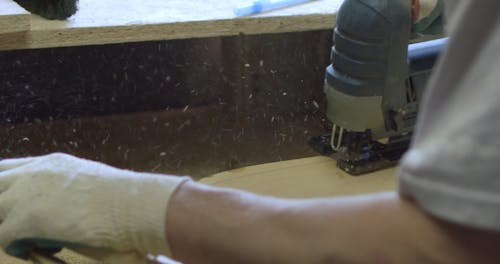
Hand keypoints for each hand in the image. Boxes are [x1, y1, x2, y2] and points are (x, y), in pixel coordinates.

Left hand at [0, 153, 187, 259]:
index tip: (13, 205)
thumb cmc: (122, 197)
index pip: (8, 168)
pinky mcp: (26, 219)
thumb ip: (69, 187)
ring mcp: (27, 195)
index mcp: (50, 163)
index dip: (6, 187)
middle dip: (3, 207)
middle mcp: (34, 173)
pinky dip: (20, 247)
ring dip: (11, 228)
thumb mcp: (90, 182)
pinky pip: (4, 237)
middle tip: (22, 225)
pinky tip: (48, 248)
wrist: (132, 204)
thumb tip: (64, 205)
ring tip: (38, 240)